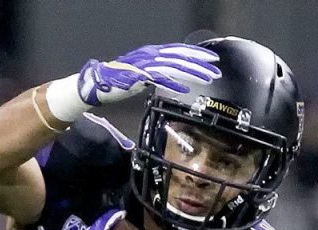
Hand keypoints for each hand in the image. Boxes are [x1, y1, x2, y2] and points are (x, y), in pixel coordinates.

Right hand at [76, 44, 221, 106]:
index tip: (212, 60)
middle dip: (200, 64)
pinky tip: (185, 91)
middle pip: (180, 58)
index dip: (196, 54)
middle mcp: (151, 55)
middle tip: (216, 71)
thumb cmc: (123, 79)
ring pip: (174, 67)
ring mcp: (145, 65)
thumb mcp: (146, 72)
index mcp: (153, 52)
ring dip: (192, 74)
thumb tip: (175, 76)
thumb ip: (160, 71)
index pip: (179, 50)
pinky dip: (173, 85)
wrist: (100, 82)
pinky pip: (160, 80)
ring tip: (207, 80)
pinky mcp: (139, 77)